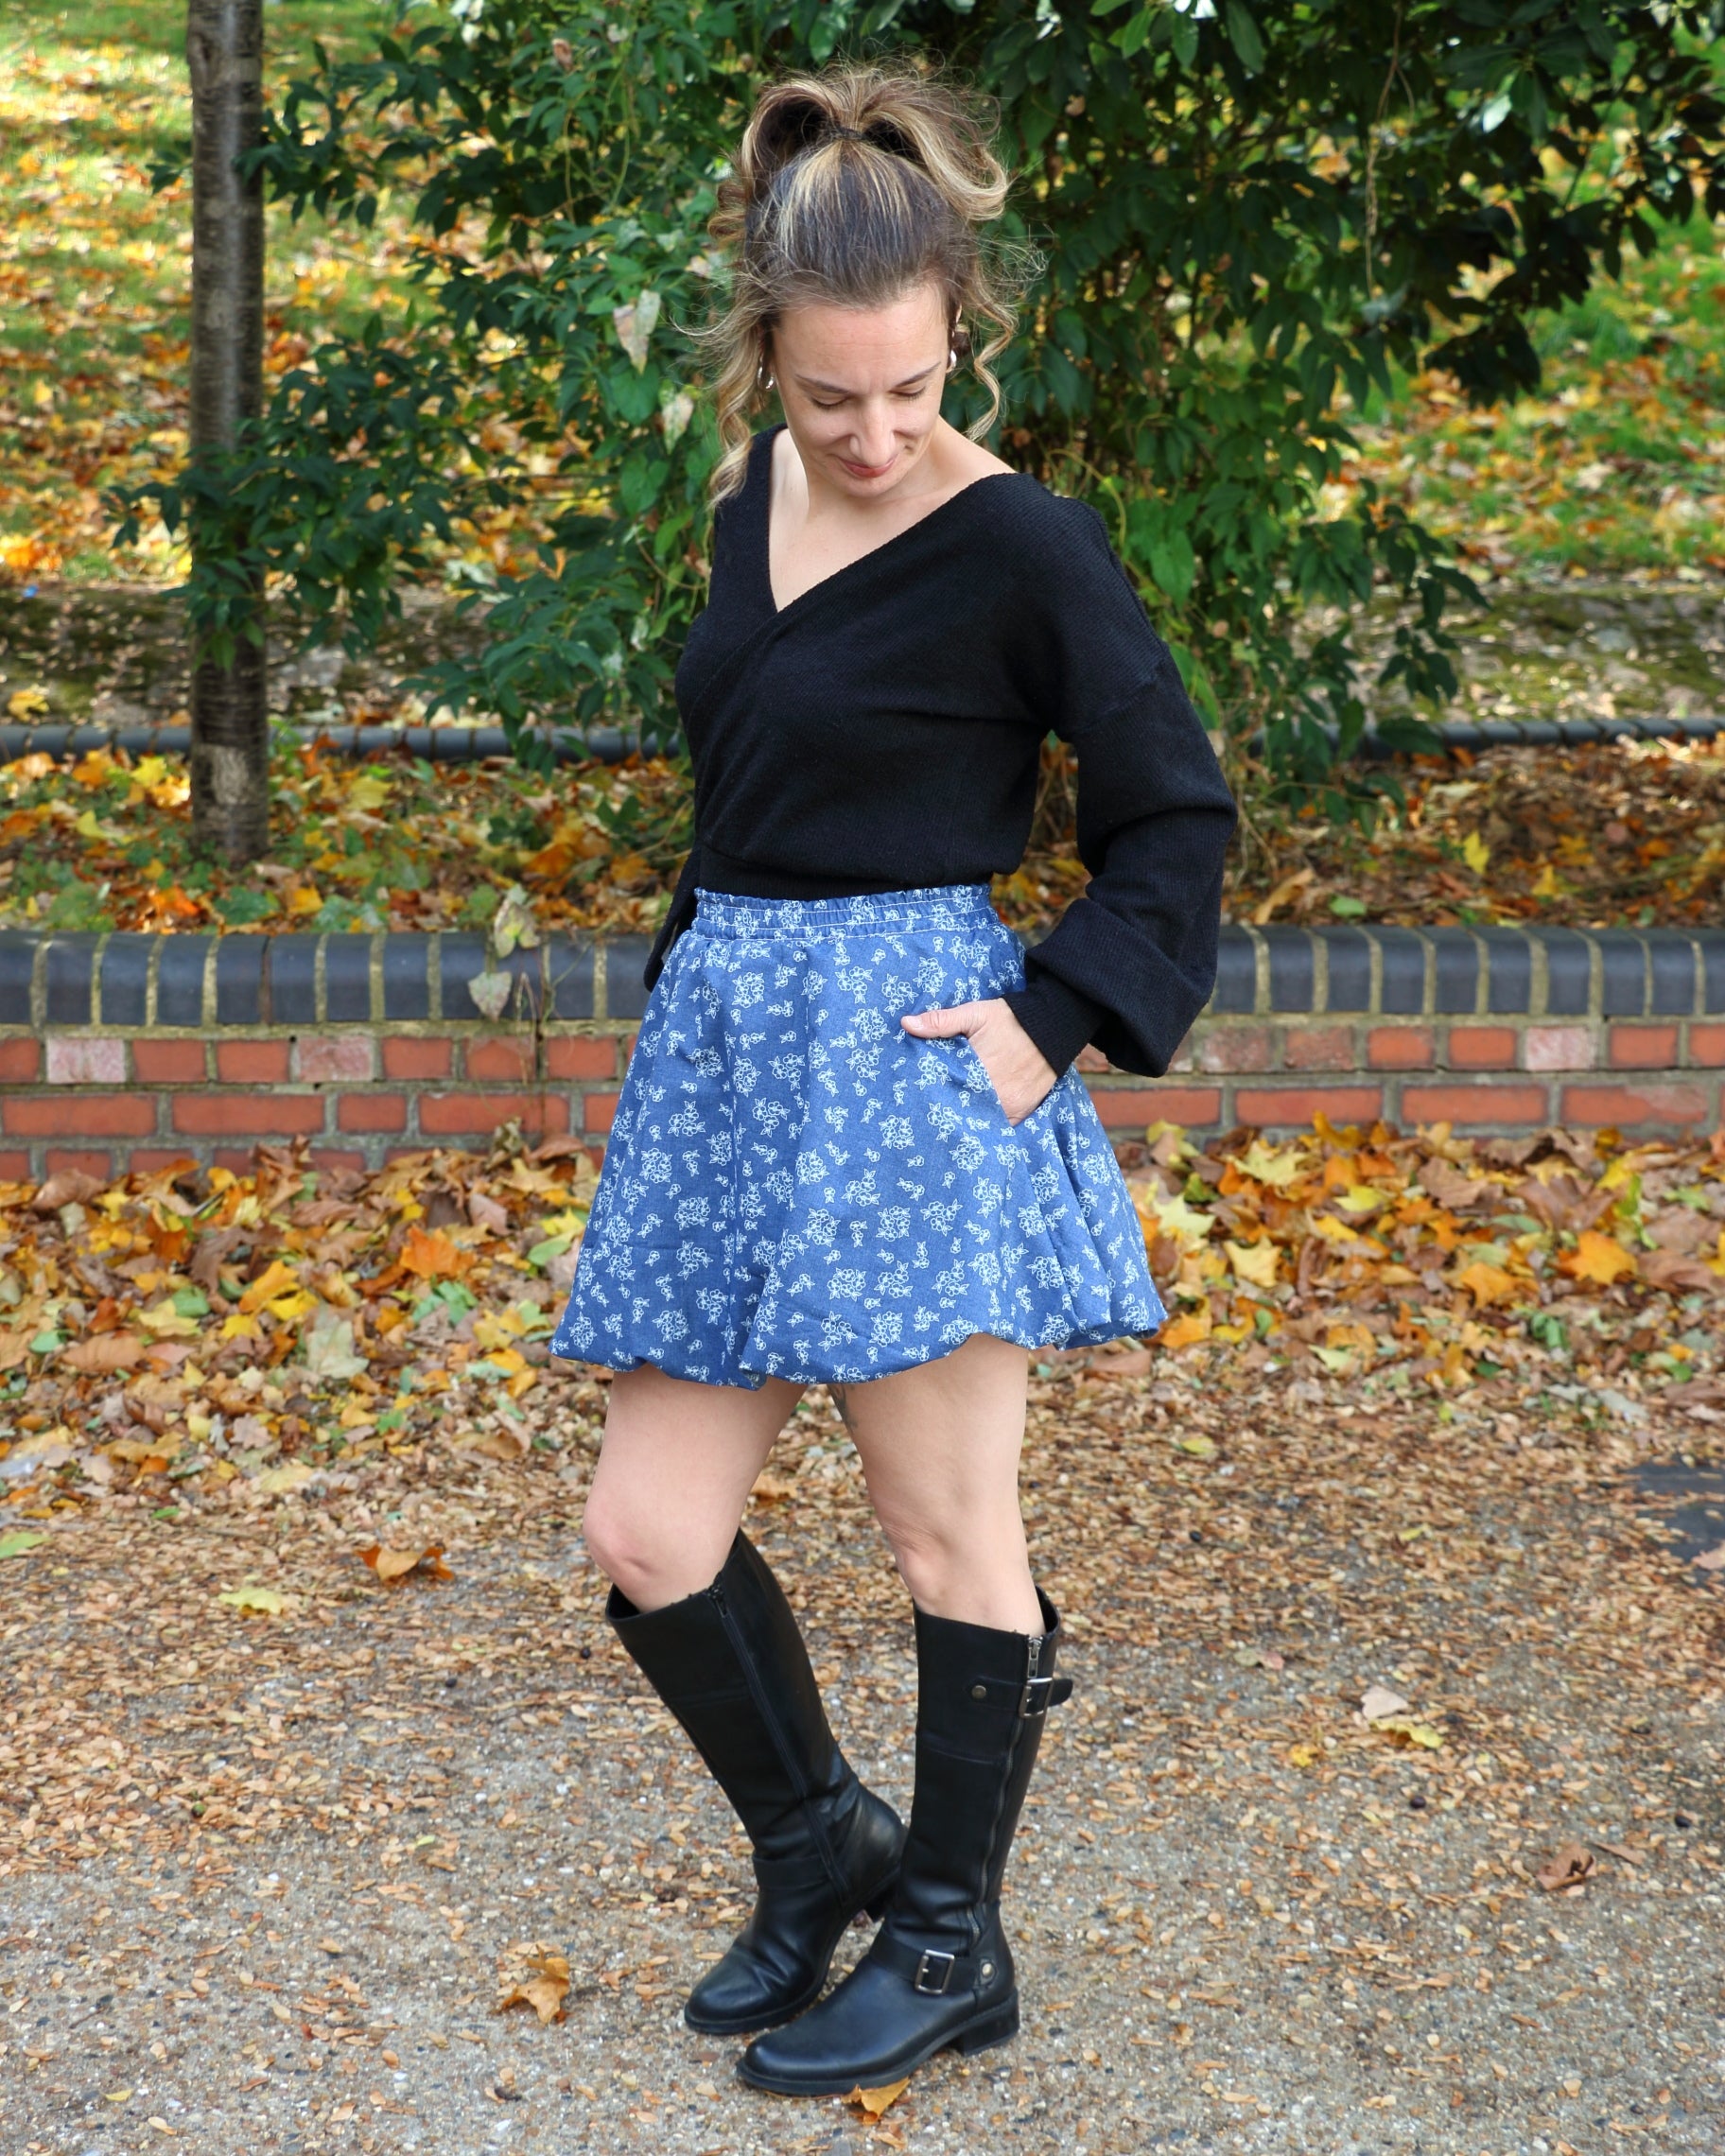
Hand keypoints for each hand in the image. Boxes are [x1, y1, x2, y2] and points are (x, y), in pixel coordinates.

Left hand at [900, 997, 1057, 1125]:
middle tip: (925, 1115)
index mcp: (978, 1071)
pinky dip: (986, 1124)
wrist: (1054, 1025)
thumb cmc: (1010, 1019)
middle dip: (945, 1111)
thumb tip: (906, 1024)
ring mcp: (1010, 1105)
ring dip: (965, 1119)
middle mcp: (995, 1093)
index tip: (916, 1098)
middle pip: (961, 1111)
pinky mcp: (1022, 1110)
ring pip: (979, 1121)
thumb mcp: (974, 1014)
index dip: (930, 1097)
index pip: (945, 1092)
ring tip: (946, 1121)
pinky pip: (1000, 1126)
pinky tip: (971, 1121)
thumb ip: (940, 1021)